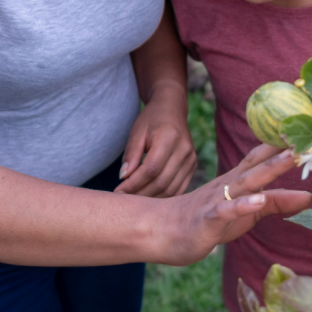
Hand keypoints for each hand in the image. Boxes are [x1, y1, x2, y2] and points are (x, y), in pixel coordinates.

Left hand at [115, 82, 196, 197]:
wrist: (171, 110)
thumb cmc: (151, 120)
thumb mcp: (137, 132)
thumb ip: (131, 154)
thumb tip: (124, 178)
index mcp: (170, 137)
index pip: (151, 168)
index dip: (134, 183)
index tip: (118, 192)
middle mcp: (184, 150)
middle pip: (162, 182)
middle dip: (140, 194)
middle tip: (123, 200)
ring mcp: (191, 160)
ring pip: (171, 190)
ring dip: (151, 199)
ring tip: (134, 201)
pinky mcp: (193, 167)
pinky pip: (179, 189)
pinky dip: (163, 198)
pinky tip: (148, 198)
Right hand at [155, 143, 311, 265]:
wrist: (161, 230)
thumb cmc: (208, 220)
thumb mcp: (248, 211)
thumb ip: (277, 202)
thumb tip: (310, 196)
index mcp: (237, 181)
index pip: (261, 158)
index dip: (283, 145)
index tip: (307, 130)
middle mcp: (228, 185)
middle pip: (258, 166)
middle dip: (282, 152)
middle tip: (306, 138)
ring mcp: (217, 200)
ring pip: (245, 183)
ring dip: (268, 170)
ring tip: (290, 158)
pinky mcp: (208, 220)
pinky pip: (226, 211)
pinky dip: (243, 205)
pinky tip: (259, 199)